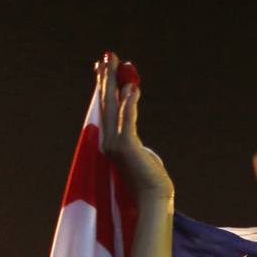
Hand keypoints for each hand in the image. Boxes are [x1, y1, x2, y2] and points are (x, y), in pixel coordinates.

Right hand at [97, 52, 172, 201]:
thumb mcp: (141, 158)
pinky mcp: (127, 146)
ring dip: (113, 82)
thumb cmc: (150, 184)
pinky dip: (129, 102)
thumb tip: (138, 142)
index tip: (103, 69)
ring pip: (112, 105)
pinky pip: (127, 118)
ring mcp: (115, 143)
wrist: (153, 200)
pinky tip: (132, 87)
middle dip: (106, 77)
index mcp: (111, 142)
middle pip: (105, 102)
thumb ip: (135, 146)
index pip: (106, 109)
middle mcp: (108, 140)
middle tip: (106, 56)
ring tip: (115, 61)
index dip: (105, 87)